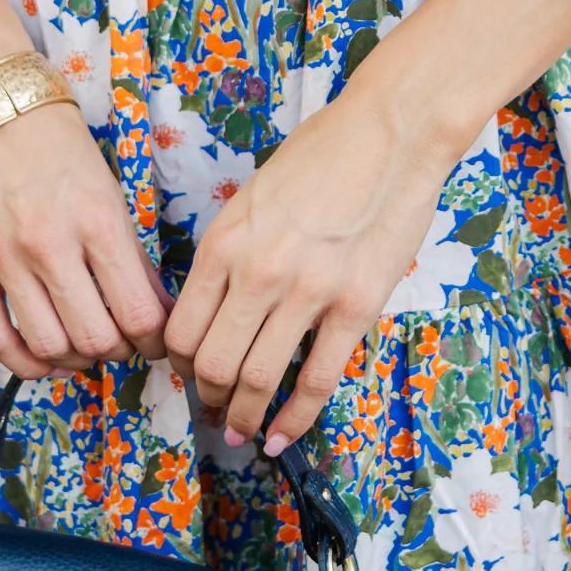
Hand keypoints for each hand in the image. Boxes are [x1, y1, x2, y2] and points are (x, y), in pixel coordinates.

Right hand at [0, 103, 170, 378]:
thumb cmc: (55, 144)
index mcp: (97, 220)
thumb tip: (155, 311)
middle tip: (124, 342)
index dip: (155, 340)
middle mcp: (51, 244)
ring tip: (85, 346)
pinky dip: (26, 363)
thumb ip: (129, 254)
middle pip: (97, 339)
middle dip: (120, 352)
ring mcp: (4, 258)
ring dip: (76, 360)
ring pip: (50, 346)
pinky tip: (44, 359)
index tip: (156, 339)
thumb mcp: (108, 190)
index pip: (138, 313)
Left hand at [163, 88, 447, 449]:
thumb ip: (231, 252)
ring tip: (240, 432)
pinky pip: (317, 381)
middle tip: (211, 411)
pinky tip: (282, 438)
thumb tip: (216, 308)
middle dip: (205, 398)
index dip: (178, 366)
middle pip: (211, 364)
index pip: (180, 330)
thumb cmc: (323, 155)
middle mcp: (258, 272)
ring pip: (257, 380)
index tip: (188, 375)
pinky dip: (294, 421)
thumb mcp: (253, 197)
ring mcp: (308, 292)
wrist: (392, 132)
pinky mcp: (357, 306)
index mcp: (224, 242)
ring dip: (242, 417)